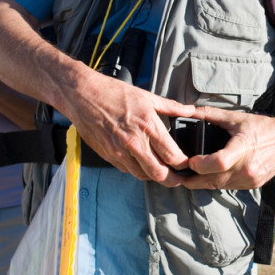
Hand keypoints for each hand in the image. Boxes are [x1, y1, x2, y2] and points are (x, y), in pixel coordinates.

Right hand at [64, 71, 196, 186]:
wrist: (84, 96)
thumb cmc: (114, 93)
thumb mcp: (147, 97)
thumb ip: (172, 107)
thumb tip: (191, 110)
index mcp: (149, 127)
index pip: (172, 156)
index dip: (183, 164)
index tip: (187, 164)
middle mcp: (135, 143)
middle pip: (159, 173)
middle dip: (173, 180)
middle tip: (180, 180)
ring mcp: (120, 152)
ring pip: (143, 175)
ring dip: (155, 177)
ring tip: (163, 174)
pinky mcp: (109, 156)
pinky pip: (127, 170)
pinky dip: (138, 171)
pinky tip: (143, 165)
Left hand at [181, 106, 274, 189]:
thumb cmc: (261, 127)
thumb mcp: (235, 117)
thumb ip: (210, 114)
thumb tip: (187, 111)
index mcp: (242, 148)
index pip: (218, 162)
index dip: (200, 164)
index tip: (190, 161)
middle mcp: (247, 168)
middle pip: (213, 180)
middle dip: (193, 180)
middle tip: (179, 176)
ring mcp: (250, 179)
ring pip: (219, 187)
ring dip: (204, 182)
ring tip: (192, 176)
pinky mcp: (253, 185)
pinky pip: (229, 187)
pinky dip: (219, 182)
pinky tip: (213, 175)